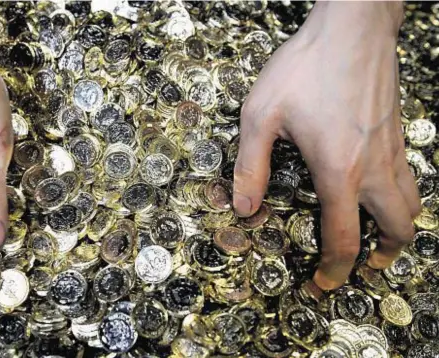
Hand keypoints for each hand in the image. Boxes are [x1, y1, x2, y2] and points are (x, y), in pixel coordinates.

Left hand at [233, 2, 419, 289]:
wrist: (351, 26)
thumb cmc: (305, 67)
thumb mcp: (261, 115)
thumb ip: (251, 165)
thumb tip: (243, 207)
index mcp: (338, 170)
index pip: (344, 238)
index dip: (334, 271)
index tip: (323, 285)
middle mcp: (374, 167)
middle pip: (398, 231)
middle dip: (381, 259)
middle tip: (359, 268)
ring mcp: (392, 150)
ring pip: (412, 206)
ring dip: (397, 231)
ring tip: (376, 240)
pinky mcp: (396, 132)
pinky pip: (409, 178)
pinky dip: (400, 200)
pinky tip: (375, 192)